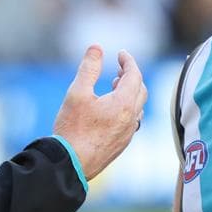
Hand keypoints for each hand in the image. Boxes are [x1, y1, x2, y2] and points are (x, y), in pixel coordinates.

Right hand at [52, 46, 146, 179]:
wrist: (71, 164)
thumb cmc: (72, 129)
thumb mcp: (77, 93)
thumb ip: (88, 68)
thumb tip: (96, 47)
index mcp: (123, 104)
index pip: (134, 75)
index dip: (128, 61)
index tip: (120, 53)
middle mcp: (131, 119)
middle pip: (140, 90)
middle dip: (132, 76)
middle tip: (118, 68)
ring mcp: (128, 134)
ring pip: (138, 107)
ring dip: (130, 93)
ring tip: (113, 87)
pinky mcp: (122, 145)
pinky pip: (132, 121)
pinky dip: (127, 108)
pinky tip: (111, 110)